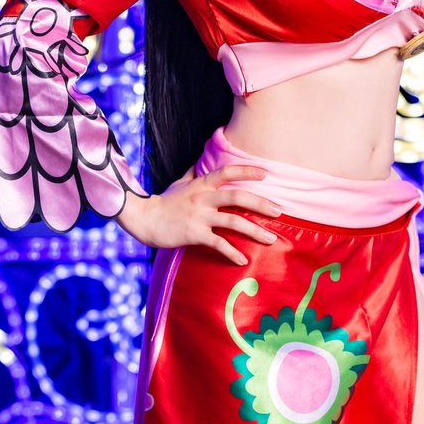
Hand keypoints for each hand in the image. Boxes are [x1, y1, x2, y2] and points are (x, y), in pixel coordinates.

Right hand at [117, 165, 282, 263]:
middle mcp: (203, 198)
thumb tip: (202, 162)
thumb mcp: (180, 183)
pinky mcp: (194, 234)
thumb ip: (195, 174)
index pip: (227, 172)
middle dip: (261, 204)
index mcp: (202, 184)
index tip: (266, 174)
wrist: (143, 218)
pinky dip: (232, 253)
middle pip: (238, 196)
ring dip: (255, 231)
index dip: (247, 171)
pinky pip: (218, 243)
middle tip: (279, 211)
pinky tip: (243, 260)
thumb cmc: (164, 201)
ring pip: (233, 221)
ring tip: (271, 239)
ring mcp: (199, 216)